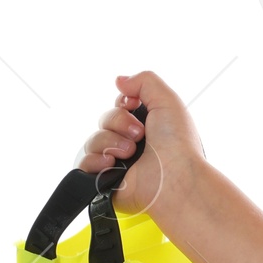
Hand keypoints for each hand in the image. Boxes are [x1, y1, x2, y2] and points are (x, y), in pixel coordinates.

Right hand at [80, 70, 205, 217]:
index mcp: (146, 127)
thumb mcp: (167, 99)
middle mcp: (131, 144)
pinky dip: (95, 161)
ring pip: (93, 141)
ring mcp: (118, 164)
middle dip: (119, 122)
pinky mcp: (106, 182)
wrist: (175, 177)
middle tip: (139, 135)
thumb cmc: (178, 144)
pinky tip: (112, 164)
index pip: (119, 107)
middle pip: (105, 120)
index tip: (134, 107)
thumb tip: (120, 80)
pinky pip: (84, 164)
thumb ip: (144, 81)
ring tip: (130, 153)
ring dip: (110, 142)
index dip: (123, 104)